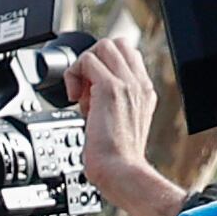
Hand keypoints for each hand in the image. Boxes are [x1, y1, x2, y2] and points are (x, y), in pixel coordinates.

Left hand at [69, 35, 182, 215]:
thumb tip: (84, 93)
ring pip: (103, 45)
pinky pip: (88, 60)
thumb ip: (103, 103)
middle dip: (94, 59)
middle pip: (117, 44)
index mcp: (143, 90)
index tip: (90, 91)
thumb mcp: (112, 123)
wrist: (121, 172)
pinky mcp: (111, 89)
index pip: (126, 56)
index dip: (104, 66)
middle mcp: (139, 83)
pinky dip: (74, 74)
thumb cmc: (115, 157)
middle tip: (83, 88)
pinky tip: (73, 98)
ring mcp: (127, 83)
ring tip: (79, 93)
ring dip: (83, 64)